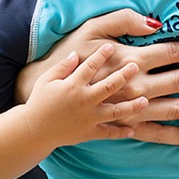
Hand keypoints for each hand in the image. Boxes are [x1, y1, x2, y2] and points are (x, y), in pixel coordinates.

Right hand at [16, 9, 178, 143]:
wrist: (45, 91)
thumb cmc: (70, 54)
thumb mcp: (93, 27)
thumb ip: (125, 19)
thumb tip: (156, 22)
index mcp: (131, 58)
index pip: (171, 53)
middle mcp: (135, 85)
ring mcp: (131, 108)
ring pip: (173, 109)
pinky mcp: (123, 125)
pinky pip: (155, 133)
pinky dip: (175, 134)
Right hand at [23, 43, 147, 147]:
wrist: (32, 130)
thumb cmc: (39, 101)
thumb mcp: (47, 79)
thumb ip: (64, 65)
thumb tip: (78, 53)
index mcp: (73, 85)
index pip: (90, 65)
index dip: (101, 54)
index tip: (112, 46)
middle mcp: (84, 101)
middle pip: (109, 85)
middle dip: (124, 75)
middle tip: (136, 66)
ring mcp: (88, 118)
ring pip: (115, 111)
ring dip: (131, 105)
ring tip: (145, 100)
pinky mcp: (89, 133)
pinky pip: (109, 133)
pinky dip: (121, 132)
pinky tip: (133, 129)